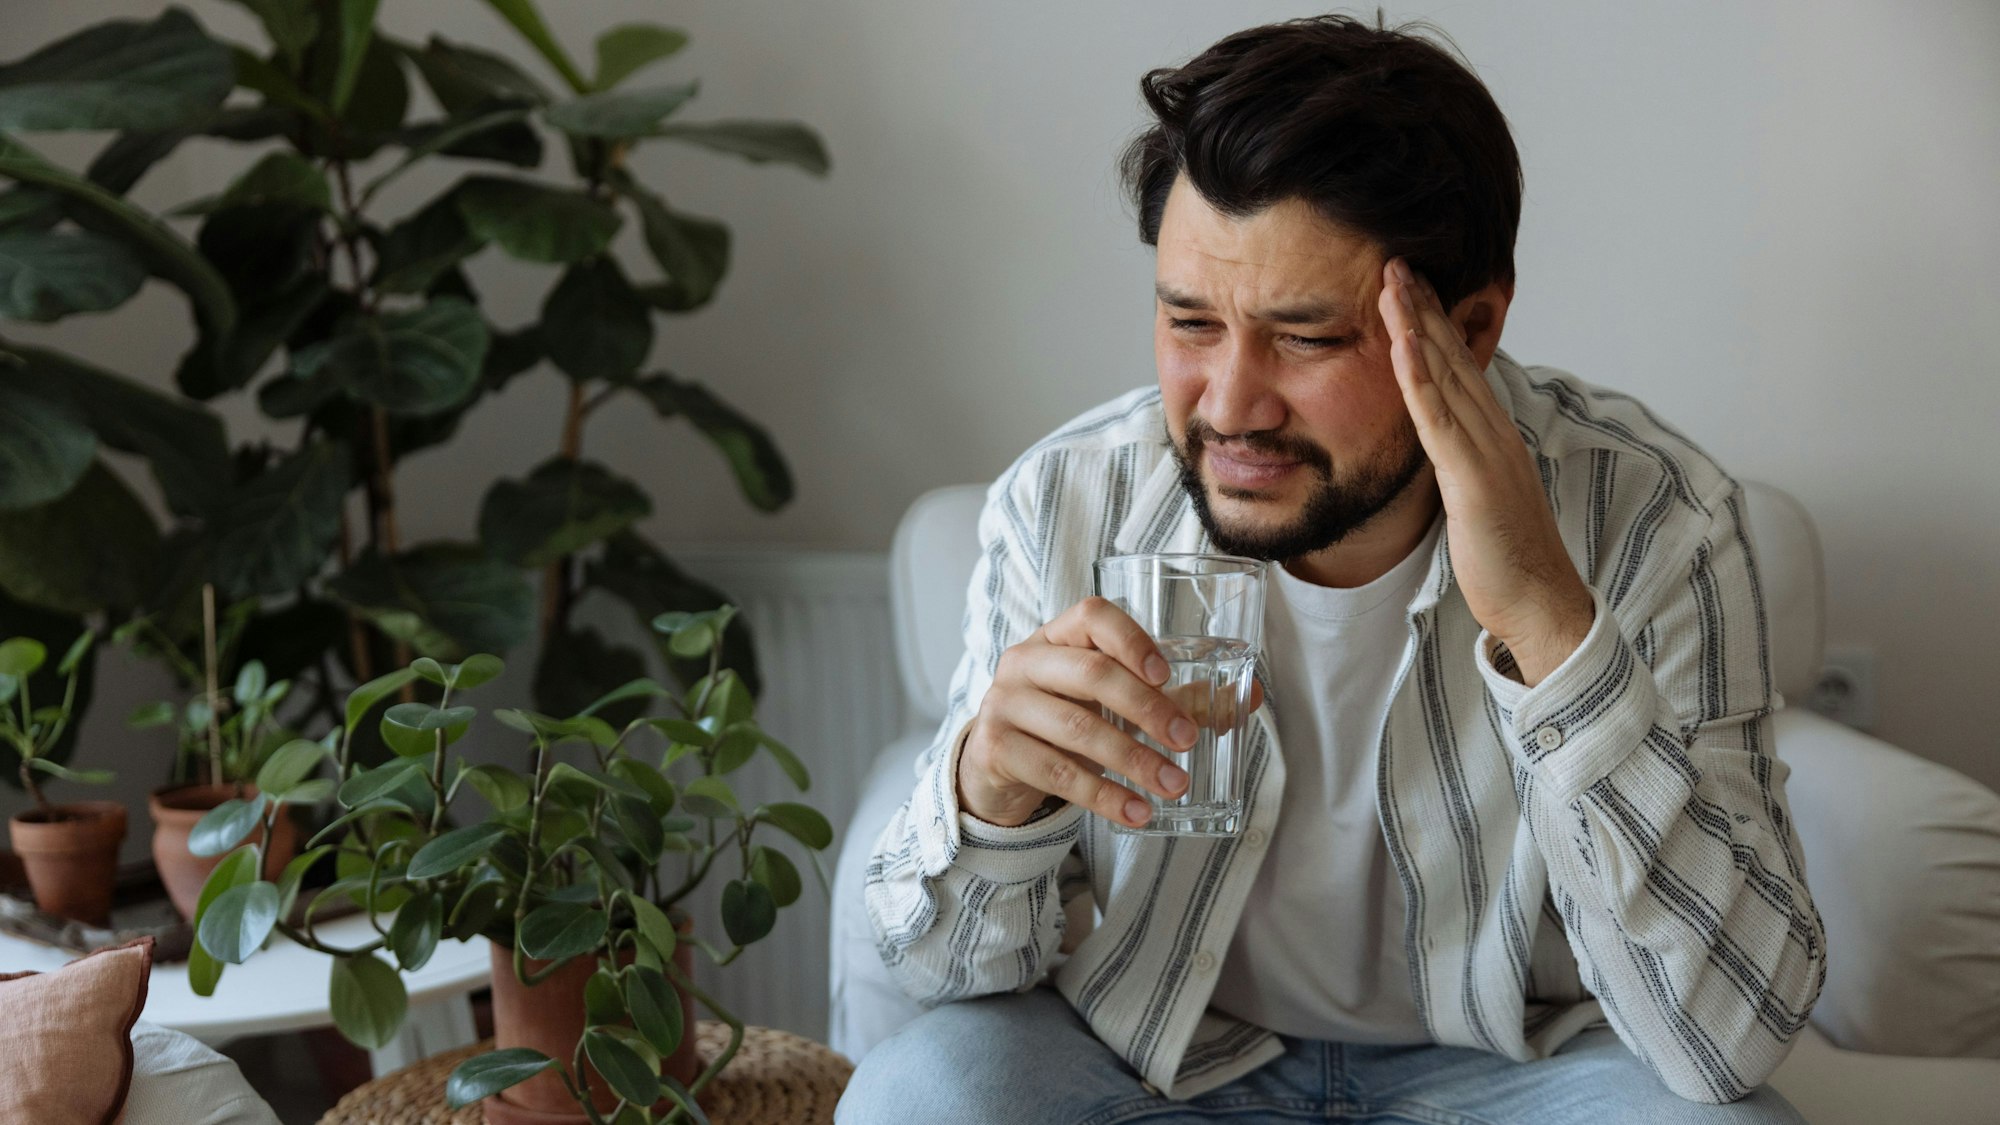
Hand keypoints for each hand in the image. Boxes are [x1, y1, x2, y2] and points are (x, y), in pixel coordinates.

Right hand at [957, 597, 1263, 827]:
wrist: (995, 762)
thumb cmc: (1065, 718)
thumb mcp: (1109, 702)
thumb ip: (1175, 696)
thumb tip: (1252, 697)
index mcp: (1057, 636)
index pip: (1092, 615)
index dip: (1132, 640)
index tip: (1168, 674)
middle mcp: (1025, 661)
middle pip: (1090, 674)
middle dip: (1146, 708)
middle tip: (1187, 741)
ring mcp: (1004, 704)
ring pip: (1077, 730)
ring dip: (1133, 761)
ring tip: (1174, 785)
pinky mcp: (996, 750)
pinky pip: (1058, 775)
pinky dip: (1104, 797)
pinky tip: (1138, 812)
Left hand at [1378, 258, 1594, 685]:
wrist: (1541, 606)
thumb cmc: (1508, 559)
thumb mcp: (1476, 498)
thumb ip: (1458, 464)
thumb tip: (1436, 446)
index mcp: (1493, 436)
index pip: (1458, 368)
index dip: (1432, 323)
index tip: (1405, 284)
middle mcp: (1494, 432)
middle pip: (1454, 357)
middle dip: (1422, 306)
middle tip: (1394, 259)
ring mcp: (1487, 452)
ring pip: (1447, 377)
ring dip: (1418, 326)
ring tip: (1392, 281)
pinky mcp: (1474, 479)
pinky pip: (1441, 421)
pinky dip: (1420, 380)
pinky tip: (1402, 346)